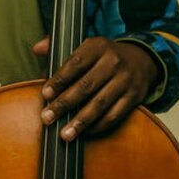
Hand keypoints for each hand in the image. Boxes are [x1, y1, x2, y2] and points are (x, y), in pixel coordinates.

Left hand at [31, 36, 158, 141]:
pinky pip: (114, 115)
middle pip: (86, 85)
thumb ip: (59, 46)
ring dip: (80, 121)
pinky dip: (98, 126)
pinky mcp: (134, 97)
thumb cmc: (104, 55)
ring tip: (64, 134)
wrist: (142, 59)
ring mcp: (125, 80)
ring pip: (100, 104)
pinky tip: (84, 133)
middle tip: (47, 117)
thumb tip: (36, 49)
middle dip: (64, 104)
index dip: (59, 80)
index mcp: (98, 46)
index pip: (76, 63)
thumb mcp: (85, 45)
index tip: (45, 94)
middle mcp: (113, 62)